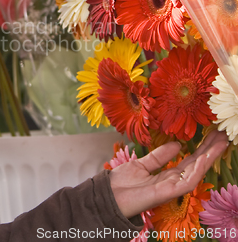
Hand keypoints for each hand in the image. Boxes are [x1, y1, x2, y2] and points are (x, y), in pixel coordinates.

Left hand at [109, 129, 228, 217]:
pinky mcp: (166, 193)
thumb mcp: (141, 164)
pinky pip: (186, 182)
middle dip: (209, 150)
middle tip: (223, 135)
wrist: (107, 195)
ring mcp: (170, 188)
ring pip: (195, 172)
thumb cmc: (121, 182)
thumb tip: (178, 144)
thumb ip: (159, 156)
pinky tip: (204, 158)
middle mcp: (171, 182)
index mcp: (166, 175)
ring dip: (209, 157)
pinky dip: (196, 170)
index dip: (201, 148)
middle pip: (195, 165)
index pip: (189, 160)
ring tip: (220, 142)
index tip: (212, 135)